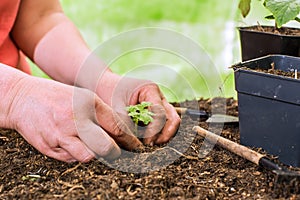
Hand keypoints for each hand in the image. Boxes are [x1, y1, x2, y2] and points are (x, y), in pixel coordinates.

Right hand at [6, 76, 141, 161]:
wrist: (24, 97)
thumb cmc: (60, 98)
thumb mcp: (84, 97)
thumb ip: (103, 114)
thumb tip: (123, 133)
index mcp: (89, 103)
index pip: (118, 127)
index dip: (130, 140)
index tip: (136, 146)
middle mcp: (76, 119)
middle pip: (107, 147)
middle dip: (115, 153)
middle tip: (117, 152)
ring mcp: (61, 134)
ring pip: (89, 157)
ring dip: (95, 155)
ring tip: (93, 147)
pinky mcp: (49, 146)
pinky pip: (71, 159)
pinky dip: (76, 155)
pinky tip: (72, 144)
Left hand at [97, 72, 180, 145]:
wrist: (101, 86)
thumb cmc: (107, 93)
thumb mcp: (115, 108)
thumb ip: (125, 124)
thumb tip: (135, 144)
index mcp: (150, 90)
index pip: (160, 113)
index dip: (155, 130)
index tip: (147, 142)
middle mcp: (158, 97)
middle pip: (172, 118)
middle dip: (165, 135)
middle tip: (152, 146)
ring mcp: (157, 106)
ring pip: (170, 123)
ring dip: (162, 136)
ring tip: (149, 146)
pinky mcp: (153, 114)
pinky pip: (161, 127)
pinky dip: (156, 136)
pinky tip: (146, 143)